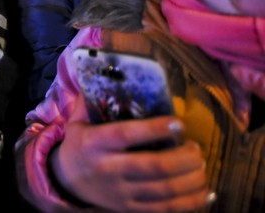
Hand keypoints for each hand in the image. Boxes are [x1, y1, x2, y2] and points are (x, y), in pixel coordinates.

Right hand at [52, 104, 208, 211]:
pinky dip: (190, 202)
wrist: (67, 180)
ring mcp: (121, 192)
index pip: (126, 135)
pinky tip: (204, 191)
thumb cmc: (79, 144)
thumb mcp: (78, 120)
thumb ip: (92, 100)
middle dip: (182, 158)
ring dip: (190, 179)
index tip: (178, 123)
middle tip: (196, 148)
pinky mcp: (130, 208)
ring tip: (202, 166)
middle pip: (152, 166)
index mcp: (95, 143)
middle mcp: (108, 168)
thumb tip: (109, 72)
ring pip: (163, 190)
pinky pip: (165, 210)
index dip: (155, 129)